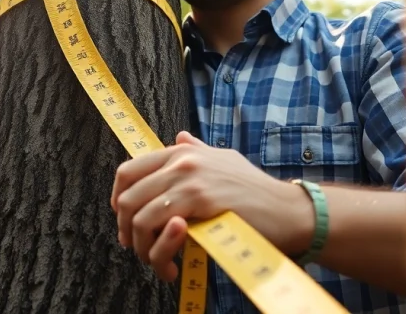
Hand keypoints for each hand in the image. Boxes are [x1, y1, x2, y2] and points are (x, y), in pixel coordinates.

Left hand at [110, 131, 309, 281]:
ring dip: (141, 248)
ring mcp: (189, 179)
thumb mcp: (224, 160)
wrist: (287, 210)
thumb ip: (198, 151)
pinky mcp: (199, 202)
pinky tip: (172, 268)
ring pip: (138, 217)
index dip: (118, 200)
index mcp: (182, 152)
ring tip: (158, 264)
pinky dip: (158, 255)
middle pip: (128, 196)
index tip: (125, 222)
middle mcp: (181, 160)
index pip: (129, 170)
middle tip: (136, 248)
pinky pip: (159, 229)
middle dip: (125, 230)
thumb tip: (179, 138)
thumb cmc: (257, 191)